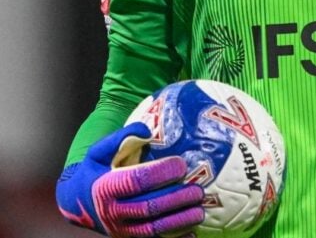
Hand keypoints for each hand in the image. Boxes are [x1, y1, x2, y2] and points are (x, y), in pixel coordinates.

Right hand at [56, 122, 204, 236]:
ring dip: (179, 221)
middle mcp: (113, 211)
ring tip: (199, 211)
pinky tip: (191, 232)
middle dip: (176, 199)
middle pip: (148, 207)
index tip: (181, 164)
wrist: (75, 202)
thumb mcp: (99, 152)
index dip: (160, 173)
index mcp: (106, 187)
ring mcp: (121, 228)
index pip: (136, 181)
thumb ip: (121, 138)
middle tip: (198, 190)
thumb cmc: (94, 172)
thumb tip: (147, 129)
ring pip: (152, 229)